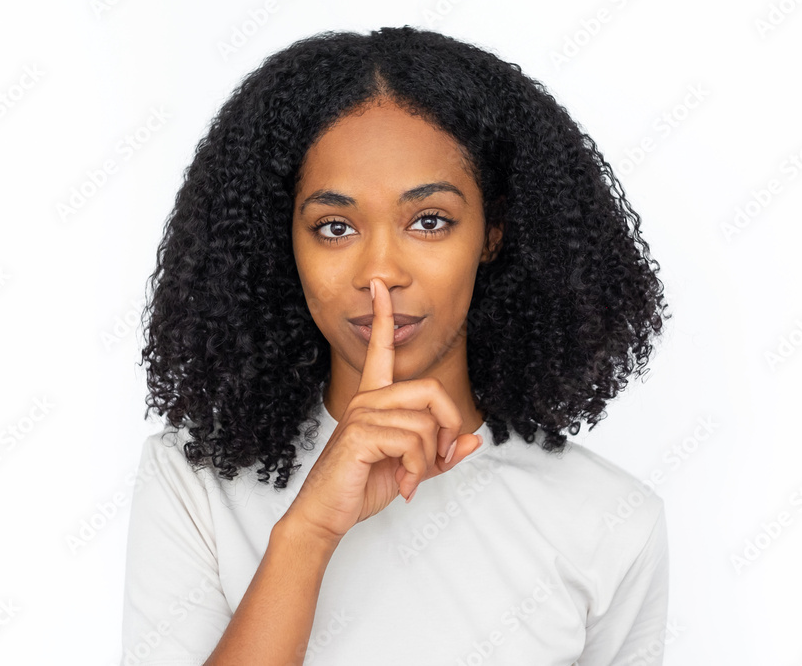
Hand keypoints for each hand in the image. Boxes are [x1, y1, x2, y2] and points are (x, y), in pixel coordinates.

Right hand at [283, 277, 483, 547]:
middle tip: (439, 457)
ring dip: (428, 460)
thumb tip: (473, 438)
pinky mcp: (361, 435)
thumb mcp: (409, 468)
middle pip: (430, 389)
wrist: (327, 514)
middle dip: (447, 425)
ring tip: (410, 478)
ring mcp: (362, 415)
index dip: (383, 318)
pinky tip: (402, 484)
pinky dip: (416, 469)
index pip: (380, 349)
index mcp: (374, 399)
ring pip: (425, 424)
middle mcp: (367, 400)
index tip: (379, 288)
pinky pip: (412, 441)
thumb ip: (440, 452)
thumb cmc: (360, 486)